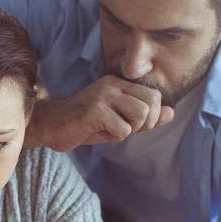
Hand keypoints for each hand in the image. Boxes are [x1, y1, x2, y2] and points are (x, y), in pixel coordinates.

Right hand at [31, 75, 174, 150]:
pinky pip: (122, 129)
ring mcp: (103, 96)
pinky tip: (97, 133)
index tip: (132, 125)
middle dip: (143, 124)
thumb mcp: (117, 120)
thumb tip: (171, 113)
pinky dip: (113, 138)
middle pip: (151, 103)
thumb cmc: (83, 125)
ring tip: (109, 130)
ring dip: (128, 130)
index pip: (154, 95)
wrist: (48, 126)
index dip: (151, 116)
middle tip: (123, 130)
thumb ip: (143, 117)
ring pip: (140, 114)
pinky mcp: (95, 110)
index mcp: (118, 83)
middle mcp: (112, 85)